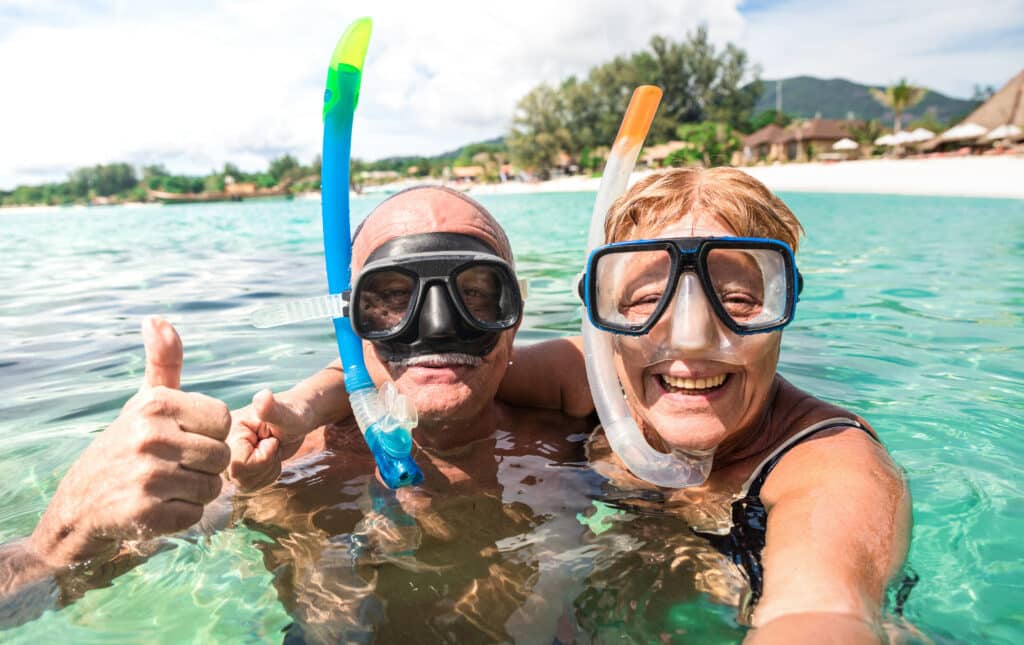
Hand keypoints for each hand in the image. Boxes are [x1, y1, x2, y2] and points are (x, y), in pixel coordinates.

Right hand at [27, 317, 230, 567]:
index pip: (223, 419)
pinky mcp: (145, 512)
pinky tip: (156, 508)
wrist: (78, 506)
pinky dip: (181, 516)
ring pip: (212, 488)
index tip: (184, 439)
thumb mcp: (144, 402)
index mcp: (156, 405)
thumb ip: (163, 363)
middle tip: (173, 468)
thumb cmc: (125, 447)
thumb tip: (157, 319)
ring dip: (195, 493)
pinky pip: (195, 515)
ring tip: (165, 487)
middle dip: (205, 468)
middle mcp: (150, 436)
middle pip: (221, 457)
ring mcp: (147, 475)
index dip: (210, 434)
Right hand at [226, 388, 313, 491]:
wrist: (296, 419)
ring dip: (267, 470)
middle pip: (240, 477)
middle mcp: (223, 445)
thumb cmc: (294, 414)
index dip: (262, 457)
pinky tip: (269, 457)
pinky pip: (249, 486)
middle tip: (272, 444)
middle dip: (265, 465)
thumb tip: (263, 396)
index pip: (239, 465)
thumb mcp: (286, 414)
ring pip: (245, 484)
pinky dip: (266, 475)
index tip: (270, 439)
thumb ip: (272, 409)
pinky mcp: (236, 467)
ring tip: (271, 449)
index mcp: (228, 430)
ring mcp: (228, 457)